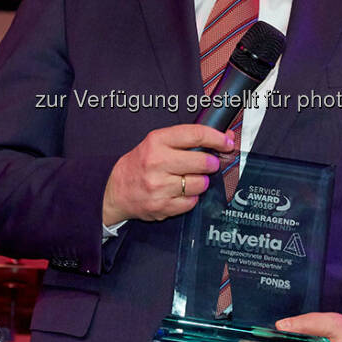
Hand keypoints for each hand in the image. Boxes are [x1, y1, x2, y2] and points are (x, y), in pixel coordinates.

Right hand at [102, 124, 234, 224]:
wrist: (114, 191)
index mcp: (156, 141)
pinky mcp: (161, 206)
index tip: (227, 141)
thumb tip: (225, 137)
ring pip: (199, 184)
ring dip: (201, 182)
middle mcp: (157, 162)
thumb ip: (188, 140)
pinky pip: (191, 202)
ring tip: (190, 179)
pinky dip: (191, 198)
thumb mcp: (158, 143)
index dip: (217, 138)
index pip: (195, 135)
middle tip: (210, 164)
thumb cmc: (139, 164)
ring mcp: (159, 186)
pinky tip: (180, 192)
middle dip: (212, 164)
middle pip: (202, 162)